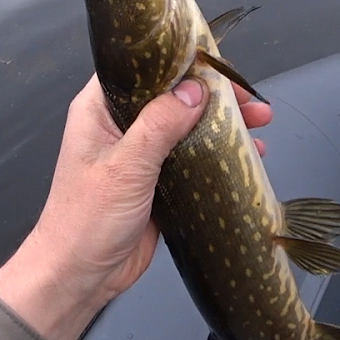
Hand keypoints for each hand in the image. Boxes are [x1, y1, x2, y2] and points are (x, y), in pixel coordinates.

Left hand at [0, 74, 272, 339]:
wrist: (78, 278)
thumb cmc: (86, 219)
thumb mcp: (125, 166)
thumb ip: (160, 124)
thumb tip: (196, 89)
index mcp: (98, 109)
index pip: (141, 68)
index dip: (179, 61)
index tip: (218, 64)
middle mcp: (119, 126)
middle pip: (172, 97)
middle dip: (213, 97)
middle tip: (252, 102)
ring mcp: (139, 155)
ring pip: (186, 128)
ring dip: (221, 126)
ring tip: (261, 125)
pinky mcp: (157, 184)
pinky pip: (192, 160)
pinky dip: (218, 156)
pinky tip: (248, 155)